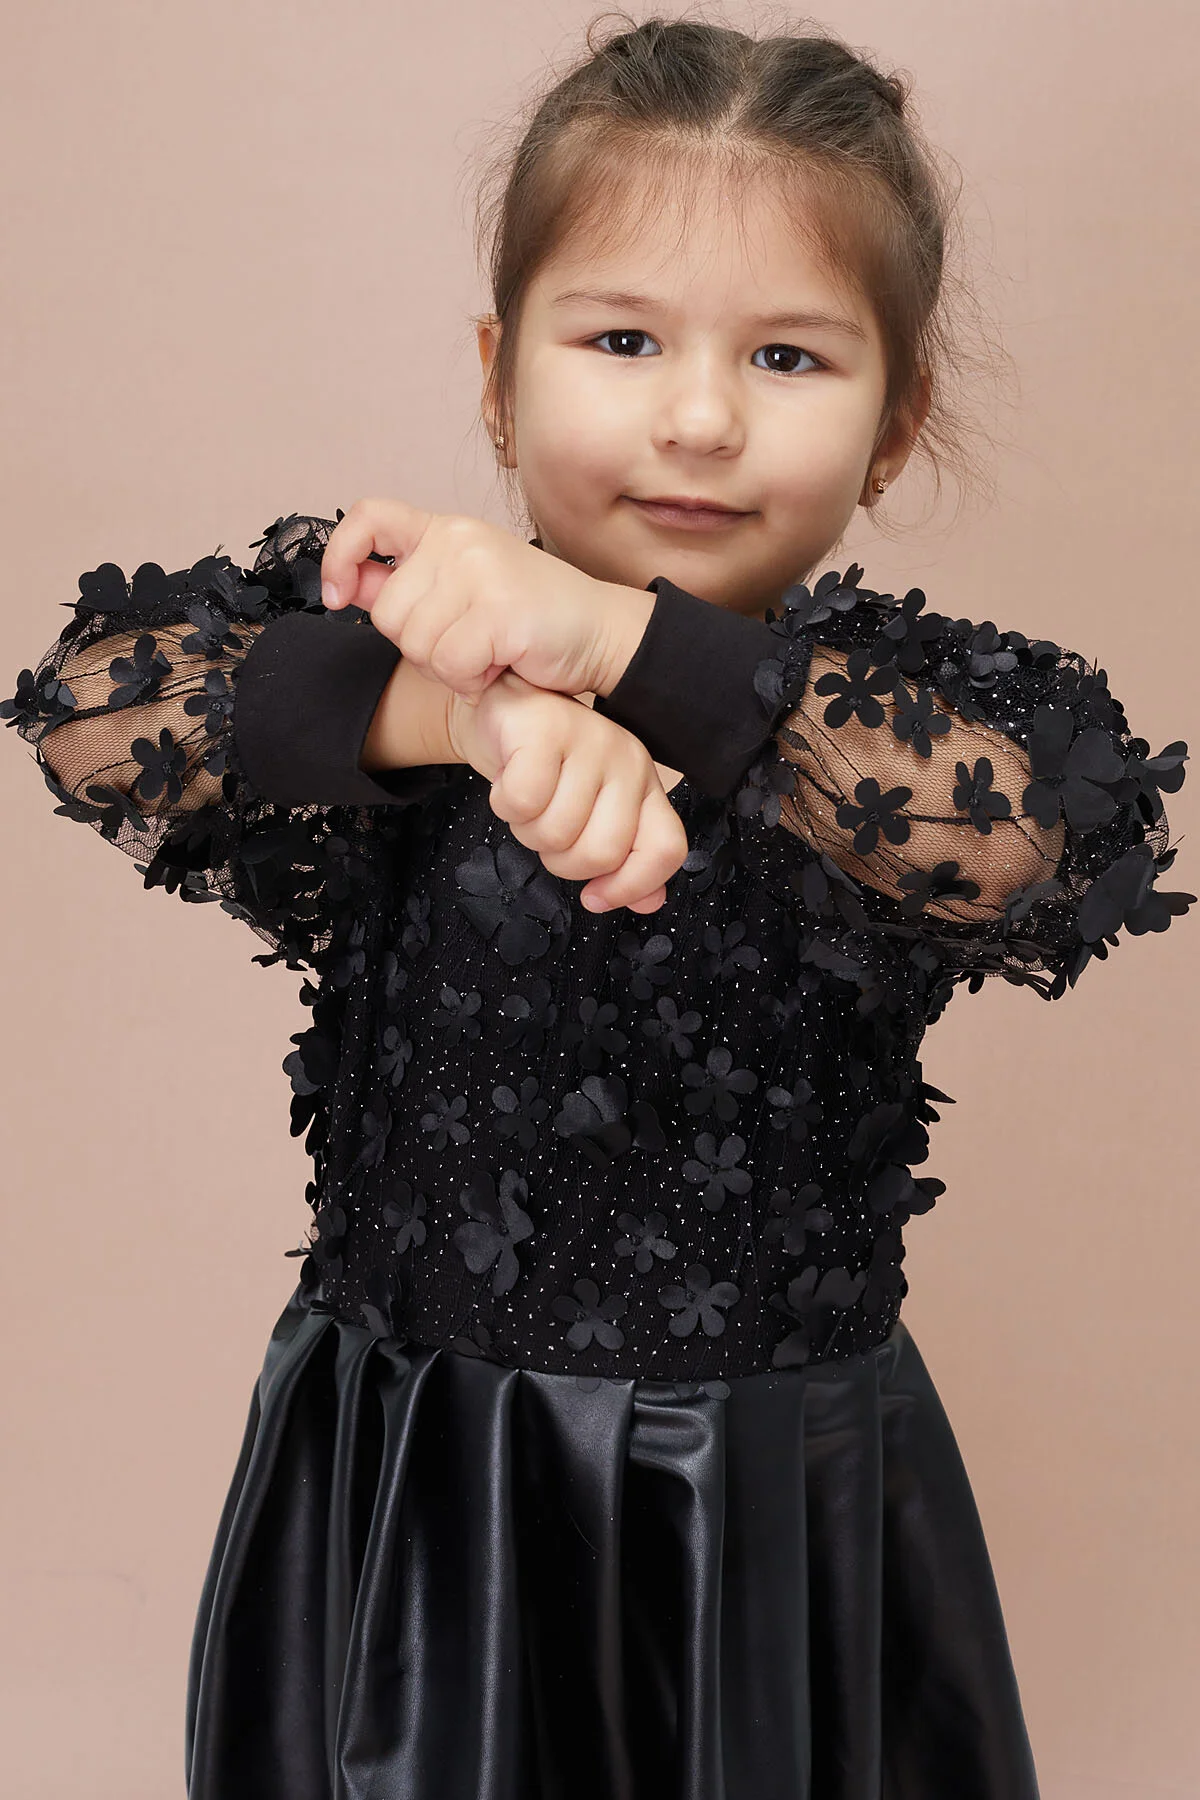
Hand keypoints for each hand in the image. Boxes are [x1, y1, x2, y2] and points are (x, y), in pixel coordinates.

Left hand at [319, 498, 652, 701]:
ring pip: (416, 646)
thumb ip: (409, 588)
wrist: (602, 632)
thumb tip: (346, 586)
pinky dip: (472, 682)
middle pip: (387, 614)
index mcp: (447, 531)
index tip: (336, 595)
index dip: (339, 556)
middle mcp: (460, 541)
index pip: (369, 518)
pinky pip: (450, 666)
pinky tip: (503, 665)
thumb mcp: (464, 591)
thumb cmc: (531, 619)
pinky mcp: (499, 610)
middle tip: (470, 643)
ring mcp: (480, 572)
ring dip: (450, 670)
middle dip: (420, 647)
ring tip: (491, 652)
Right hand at [447, 670, 688, 912]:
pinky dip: (505, 805)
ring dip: (527, 831)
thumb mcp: (591, 816)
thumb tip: (649, 903)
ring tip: (526, 804)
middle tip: (545, 830)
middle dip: (560, 860)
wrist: (503, 712)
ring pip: (556, 832)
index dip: (631, 885)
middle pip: (601, 852)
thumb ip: (623, 859)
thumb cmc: (546, 771)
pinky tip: (507, 784)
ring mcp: (589, 741)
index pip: (666, 848)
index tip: (594, 898)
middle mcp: (627, 761)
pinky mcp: (543, 729)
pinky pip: (523, 801)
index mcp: (644, 786)